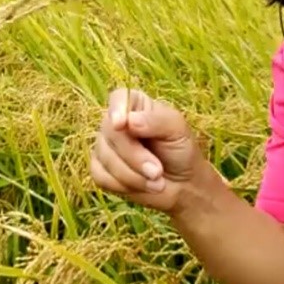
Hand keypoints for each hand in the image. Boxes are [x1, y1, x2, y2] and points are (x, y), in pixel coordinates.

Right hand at [90, 88, 203, 212]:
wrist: (183, 185)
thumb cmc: (181, 151)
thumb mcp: (177, 130)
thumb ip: (156, 120)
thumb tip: (129, 121)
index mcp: (135, 105)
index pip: (118, 98)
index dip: (116, 110)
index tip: (121, 125)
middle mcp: (116, 123)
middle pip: (110, 133)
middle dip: (134, 156)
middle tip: (157, 171)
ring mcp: (106, 146)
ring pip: (105, 158)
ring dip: (132, 175)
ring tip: (156, 182)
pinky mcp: (101, 170)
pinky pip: (100, 176)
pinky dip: (122, 185)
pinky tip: (141, 186)